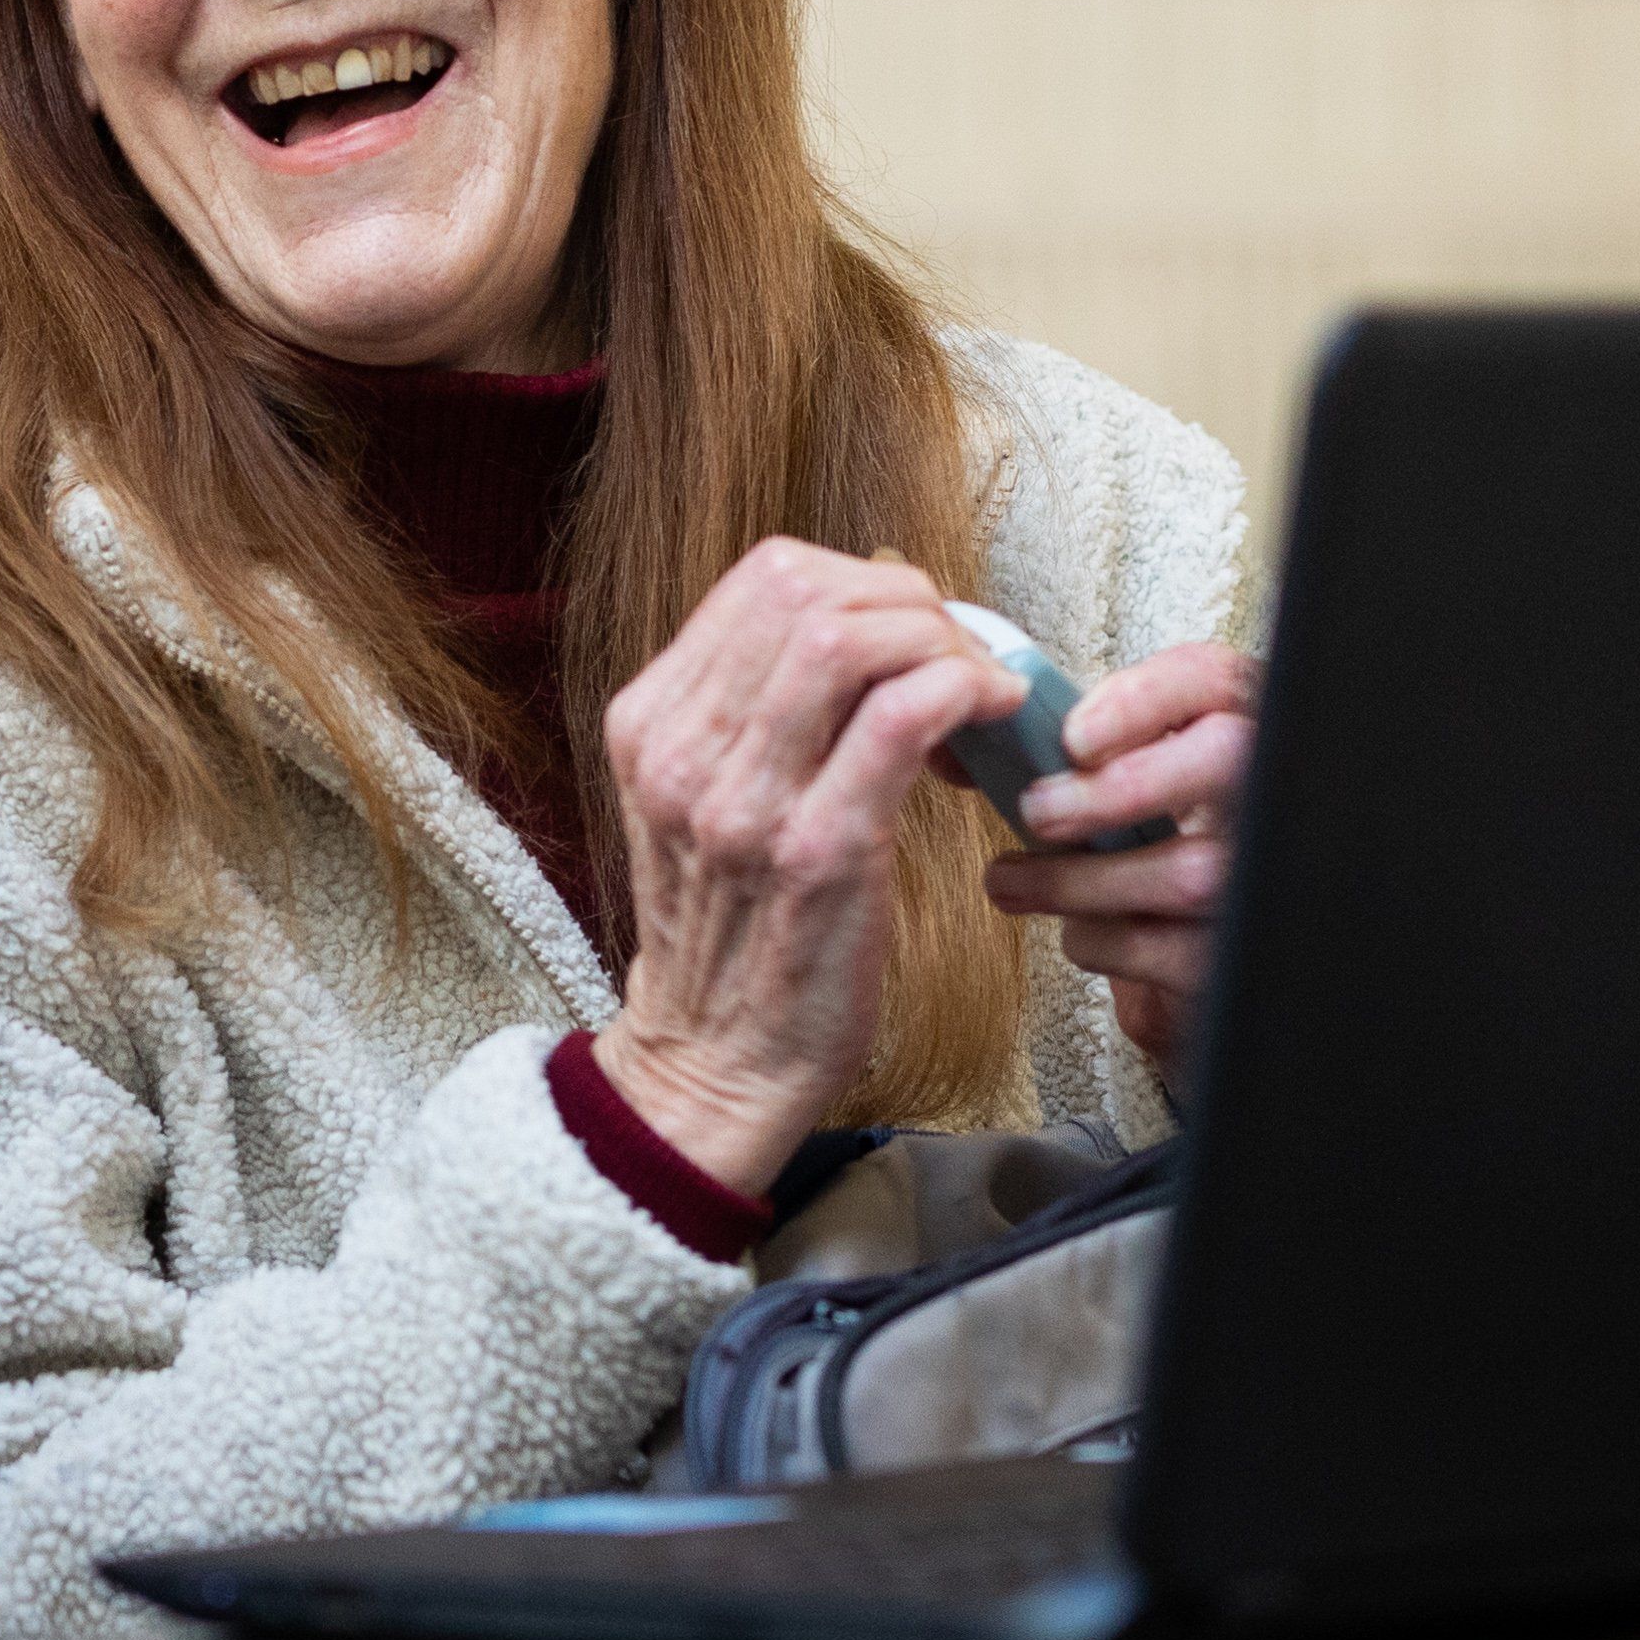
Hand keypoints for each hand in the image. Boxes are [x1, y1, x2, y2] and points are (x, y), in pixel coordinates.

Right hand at [598, 538, 1024, 1195]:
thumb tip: (867, 629)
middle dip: (906, 602)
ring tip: (973, 689)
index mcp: (651, 723)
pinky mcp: (819, 853)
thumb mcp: (702, 798)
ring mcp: (744, 802)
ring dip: (938, 642)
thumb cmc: (734, 931)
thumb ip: (753, 712)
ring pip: (849, 637)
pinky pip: (900, 717)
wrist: (715, 1062)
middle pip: (804, 589)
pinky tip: (987, 717)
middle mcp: (683, 751)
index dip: (862, 582)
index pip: (764, 577)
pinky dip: (962, 690)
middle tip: (953, 656)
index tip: (909, 632)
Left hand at [983, 643, 1255, 1073]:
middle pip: (1226, 758)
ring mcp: (1262, 878)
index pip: (1212, 678)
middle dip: (1121, 787)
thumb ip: (1075, 753)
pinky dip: (1100, 939)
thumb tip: (975, 741)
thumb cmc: (1139, 854)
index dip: (1146, 696)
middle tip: (1039, 810)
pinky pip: (1168, 949)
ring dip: (1077, 879)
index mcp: (1230, 730)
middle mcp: (1265, 795)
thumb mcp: (1120, 785)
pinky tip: (1078, 927)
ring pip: (1190, 870)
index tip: (1074, 736)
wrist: (1179, 953)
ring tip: (1010, 879)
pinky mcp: (1234, 955)